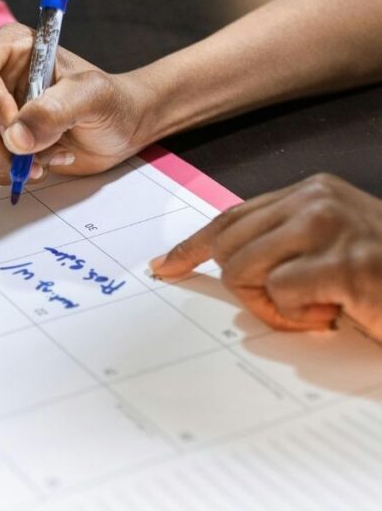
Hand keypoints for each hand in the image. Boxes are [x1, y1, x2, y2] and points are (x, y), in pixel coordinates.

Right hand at [0, 22, 153, 183]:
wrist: (123, 129)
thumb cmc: (113, 101)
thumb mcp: (93, 97)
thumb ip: (55, 111)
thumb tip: (15, 139)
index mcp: (12, 50)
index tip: (15, 130)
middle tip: (26, 159)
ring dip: (6, 161)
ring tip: (48, 157)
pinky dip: (12, 171)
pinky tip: (46, 162)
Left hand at [150, 173, 381, 339]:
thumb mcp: (328, 251)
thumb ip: (282, 246)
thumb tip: (224, 262)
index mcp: (312, 192)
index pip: (232, 216)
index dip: (195, 245)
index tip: (168, 265)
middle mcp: (317, 199)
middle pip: (229, 247)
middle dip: (248, 288)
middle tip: (295, 305)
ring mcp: (330, 226)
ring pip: (244, 270)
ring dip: (274, 306)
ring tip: (321, 308)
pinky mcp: (342, 262)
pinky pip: (278, 295)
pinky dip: (300, 318)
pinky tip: (336, 313)